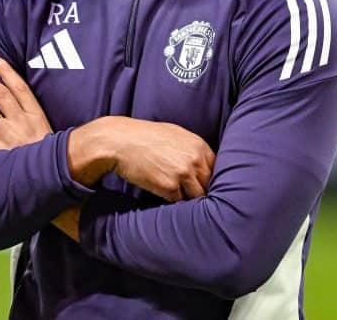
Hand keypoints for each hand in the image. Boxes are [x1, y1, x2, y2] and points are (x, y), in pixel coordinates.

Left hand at [0, 57, 77, 241]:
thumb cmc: (55, 158)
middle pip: (0, 96)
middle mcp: (22, 123)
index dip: (6, 72)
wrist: (58, 177)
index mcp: (37, 116)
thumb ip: (38, 120)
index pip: (20, 88)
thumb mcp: (53, 134)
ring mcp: (10, 138)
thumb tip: (26, 107)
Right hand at [69, 117, 214, 201]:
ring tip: (182, 201)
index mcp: (198, 145)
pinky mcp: (169, 187)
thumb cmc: (145, 136)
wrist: (120, 141)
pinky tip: (165, 197)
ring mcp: (183, 174)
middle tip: (195, 197)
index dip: (209, 178)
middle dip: (202, 191)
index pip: (216, 169)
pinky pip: (179, 202)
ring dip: (189, 199)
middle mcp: (195, 159)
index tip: (203, 184)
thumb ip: (192, 149)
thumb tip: (202, 164)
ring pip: (197, 196)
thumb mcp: (174, 134)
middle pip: (209, 184)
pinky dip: (173, 202)